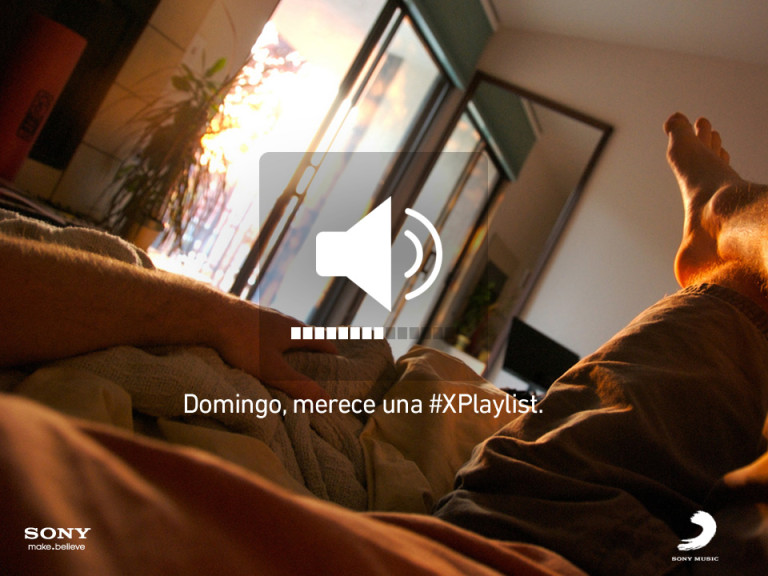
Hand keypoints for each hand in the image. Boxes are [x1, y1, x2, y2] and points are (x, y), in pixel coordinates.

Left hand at [213, 300, 336, 399]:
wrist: (210, 313)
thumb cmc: (243, 342)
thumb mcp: (272, 370)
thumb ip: (298, 385)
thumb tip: (327, 400)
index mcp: (293, 330)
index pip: (319, 340)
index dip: (329, 351)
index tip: (337, 360)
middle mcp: (282, 319)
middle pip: (302, 333)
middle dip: (310, 347)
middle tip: (314, 360)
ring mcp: (263, 315)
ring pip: (283, 329)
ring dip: (289, 341)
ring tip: (288, 354)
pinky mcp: (246, 314)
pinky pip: (264, 327)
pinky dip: (270, 337)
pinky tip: (258, 344)